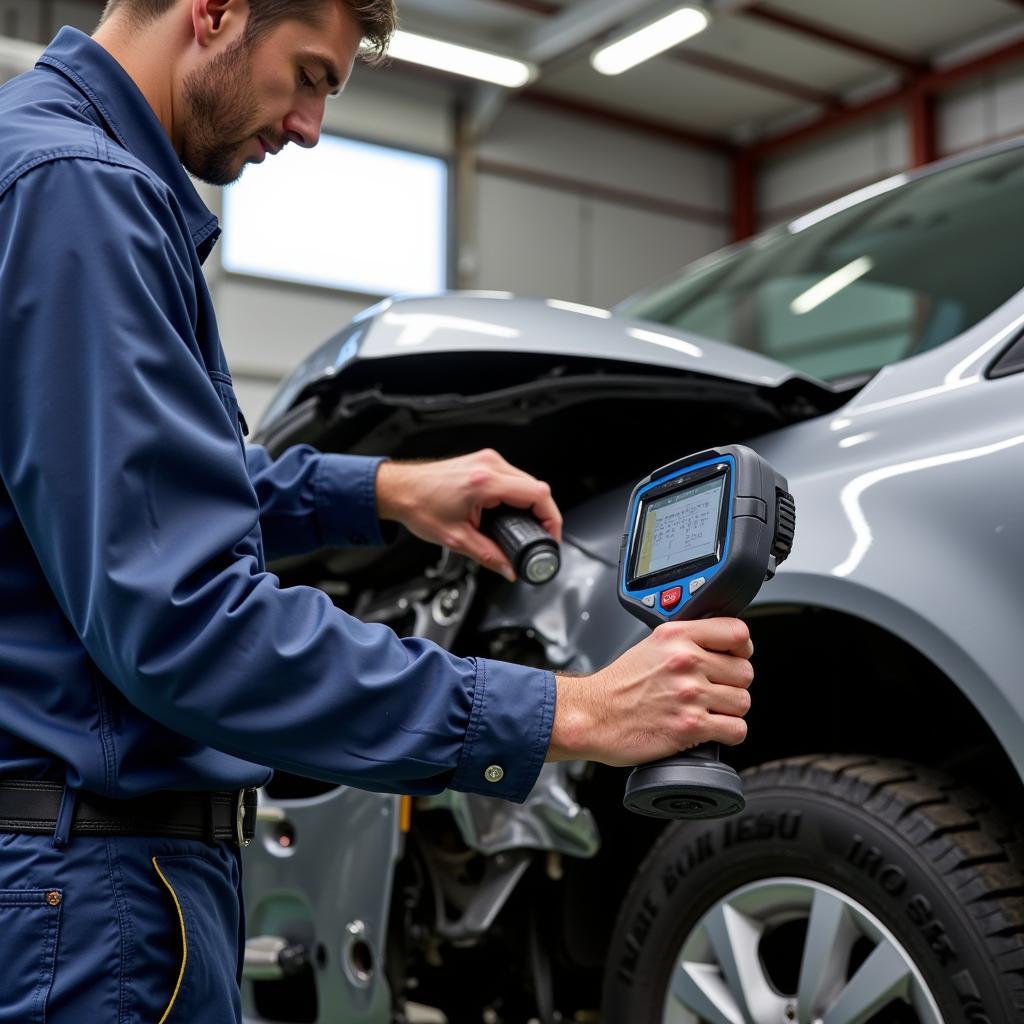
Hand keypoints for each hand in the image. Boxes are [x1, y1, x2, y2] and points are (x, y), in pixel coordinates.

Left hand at [375, 449, 562, 580]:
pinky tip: (511, 510)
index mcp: (484, 482)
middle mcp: (489, 466)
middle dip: (542, 514)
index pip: (537, 494)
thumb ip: (488, 556)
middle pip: (536, 487)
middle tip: (539, 537)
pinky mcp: (484, 461)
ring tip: (524, 526)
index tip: (549, 536)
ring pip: (526, 481)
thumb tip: (509, 568)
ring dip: (530, 504)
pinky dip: (518, 494)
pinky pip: (513, 477)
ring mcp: (487, 460)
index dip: (551, 518)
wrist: (398, 489)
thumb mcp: (456, 539)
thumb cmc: (419, 505)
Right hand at [547, 618, 753, 765]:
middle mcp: (685, 662)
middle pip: (745, 672)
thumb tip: (722, 645)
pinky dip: (727, 732)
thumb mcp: (651, 645)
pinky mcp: (690, 726)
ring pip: (743, 702)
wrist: (593, 715)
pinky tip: (708, 728)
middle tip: (712, 689)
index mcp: (676, 636)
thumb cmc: (618, 685)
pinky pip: (736, 729)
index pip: (737, 633)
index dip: (742, 648)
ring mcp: (689, 694)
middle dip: (732, 684)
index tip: (735, 656)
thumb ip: (687, 640)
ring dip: (729, 710)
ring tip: (706, 709)